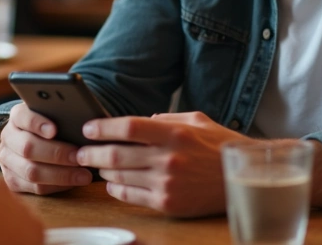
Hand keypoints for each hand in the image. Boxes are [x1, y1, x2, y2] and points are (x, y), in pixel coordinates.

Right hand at [0, 103, 92, 194]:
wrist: (27, 141)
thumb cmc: (50, 126)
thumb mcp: (53, 115)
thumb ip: (62, 116)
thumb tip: (86, 124)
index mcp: (17, 116)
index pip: (23, 117)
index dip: (37, 123)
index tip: (54, 130)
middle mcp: (8, 137)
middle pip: (28, 147)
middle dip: (57, 154)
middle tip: (80, 157)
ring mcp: (7, 160)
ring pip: (31, 171)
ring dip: (61, 175)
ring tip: (83, 175)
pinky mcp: (12, 180)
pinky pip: (34, 187)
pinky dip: (57, 186)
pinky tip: (73, 182)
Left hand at [74, 112, 245, 216]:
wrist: (241, 180)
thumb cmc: (219, 147)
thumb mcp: (197, 121)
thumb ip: (167, 118)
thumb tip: (141, 120)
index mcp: (174, 133)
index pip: (128, 127)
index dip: (103, 127)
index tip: (88, 128)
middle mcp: (168, 158)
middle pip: (116, 154)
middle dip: (91, 153)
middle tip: (80, 151)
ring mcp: (167, 183)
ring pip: (120, 176)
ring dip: (102, 171)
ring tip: (96, 166)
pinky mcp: (167, 203)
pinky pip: (131, 196)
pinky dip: (116, 189)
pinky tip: (112, 184)